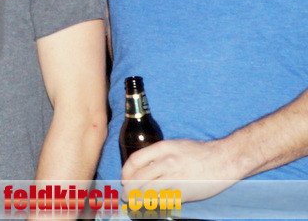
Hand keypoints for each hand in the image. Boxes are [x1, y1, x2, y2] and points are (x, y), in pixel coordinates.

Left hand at [122, 138, 241, 201]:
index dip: (126, 172)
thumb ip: (158, 155)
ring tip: (133, 201)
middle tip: (126, 194)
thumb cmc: (200, 152)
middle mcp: (167, 162)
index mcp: (163, 148)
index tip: (124, 178)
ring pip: (148, 191)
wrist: (224, 159)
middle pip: (138, 178)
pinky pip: (163, 200)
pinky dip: (154, 203)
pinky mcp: (184, 192)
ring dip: (137, 198)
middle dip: (129, 189)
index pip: (135, 161)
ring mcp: (176, 178)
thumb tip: (142, 167)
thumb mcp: (175, 145)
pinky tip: (150, 204)